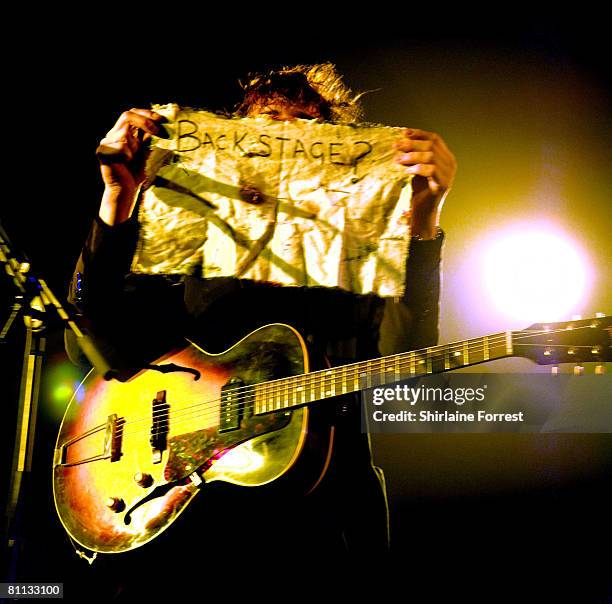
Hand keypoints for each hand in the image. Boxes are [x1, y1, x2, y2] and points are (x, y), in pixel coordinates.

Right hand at [97, 109, 163, 225]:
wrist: (126, 191)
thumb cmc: (136, 173)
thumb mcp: (146, 151)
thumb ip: (149, 138)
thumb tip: (162, 123)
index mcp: (122, 133)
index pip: (131, 114)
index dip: (146, 113)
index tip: (162, 119)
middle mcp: (112, 135)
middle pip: (126, 116)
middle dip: (145, 121)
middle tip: (158, 131)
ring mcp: (105, 143)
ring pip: (125, 134)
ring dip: (135, 146)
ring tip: (133, 159)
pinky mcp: (102, 152)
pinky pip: (121, 147)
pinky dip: (128, 155)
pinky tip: (125, 164)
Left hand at [394, 128, 456, 238]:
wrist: (423, 213)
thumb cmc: (419, 192)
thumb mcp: (416, 169)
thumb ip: (414, 157)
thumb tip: (401, 143)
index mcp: (445, 158)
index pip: (435, 139)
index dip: (419, 134)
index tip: (403, 133)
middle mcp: (450, 164)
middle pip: (432, 145)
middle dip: (412, 144)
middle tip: (396, 146)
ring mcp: (449, 174)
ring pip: (431, 156)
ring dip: (412, 156)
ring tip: (398, 160)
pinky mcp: (443, 184)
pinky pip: (431, 170)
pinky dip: (417, 168)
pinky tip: (406, 172)